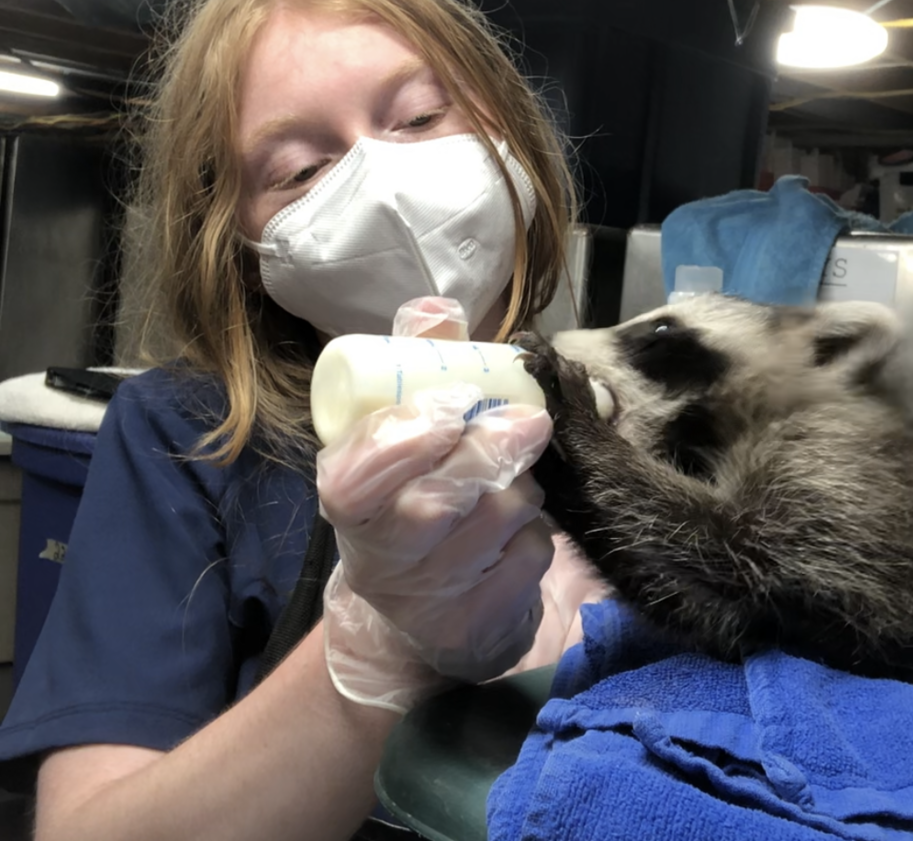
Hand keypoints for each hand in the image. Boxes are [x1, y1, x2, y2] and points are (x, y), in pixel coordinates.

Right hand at [317, 299, 555, 709]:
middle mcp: (376, 555)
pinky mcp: (476, 629)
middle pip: (433, 505)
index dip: (406, 438)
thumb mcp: (401, 432)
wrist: (420, 606)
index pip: (354, 474)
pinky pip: (527, 564)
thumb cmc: (412, 492)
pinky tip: (522, 529)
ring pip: (495, 527)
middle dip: (490, 453)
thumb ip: (418, 365)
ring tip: (520, 474)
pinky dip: (538, 533)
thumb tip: (438, 312)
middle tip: (531, 420)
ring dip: (525, 487)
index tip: (456, 404)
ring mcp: (425, 600)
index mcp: (345, 496)